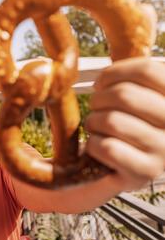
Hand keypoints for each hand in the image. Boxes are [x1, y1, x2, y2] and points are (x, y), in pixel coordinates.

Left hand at [85, 57, 164, 190]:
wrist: (128, 169)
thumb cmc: (132, 125)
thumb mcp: (142, 97)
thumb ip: (135, 80)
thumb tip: (108, 67)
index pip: (147, 70)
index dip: (115, 72)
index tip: (101, 82)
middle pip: (124, 95)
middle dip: (99, 99)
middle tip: (96, 107)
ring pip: (111, 121)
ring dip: (94, 123)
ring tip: (97, 128)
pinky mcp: (145, 173)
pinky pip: (106, 147)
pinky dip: (93, 145)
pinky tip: (99, 147)